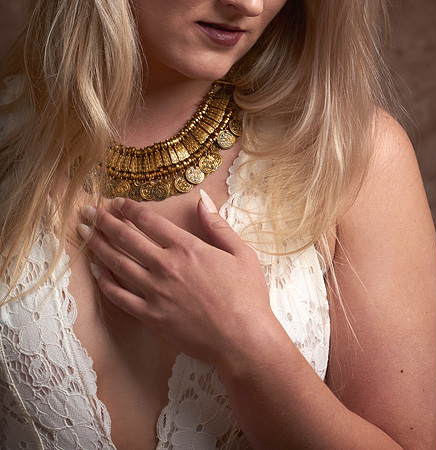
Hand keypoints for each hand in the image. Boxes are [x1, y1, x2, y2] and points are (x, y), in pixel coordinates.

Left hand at [78, 190, 273, 368]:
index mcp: (187, 248)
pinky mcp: (151, 317)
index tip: (118, 202)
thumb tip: (202, 199)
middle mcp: (166, 266)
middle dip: (106, 222)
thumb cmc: (247, 296)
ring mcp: (155, 292)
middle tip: (90, 212)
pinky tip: (97, 273)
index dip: (130, 209)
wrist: (243, 339)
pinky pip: (121, 298)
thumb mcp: (241, 253)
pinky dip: (106, 283)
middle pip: (127, 239)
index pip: (150, 221)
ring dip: (99, 247)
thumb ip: (218, 225)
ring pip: (118, 264)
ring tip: (85, 235)